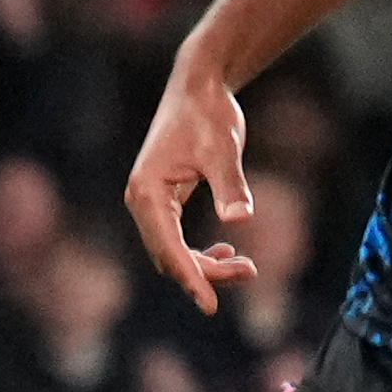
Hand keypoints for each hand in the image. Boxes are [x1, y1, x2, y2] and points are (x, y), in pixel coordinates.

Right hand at [124, 62, 257, 313]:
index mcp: (148, 193)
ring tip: (246, 268)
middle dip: (205, 273)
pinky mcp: (161, 198)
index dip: (191, 279)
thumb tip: (240, 220)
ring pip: (172, 250)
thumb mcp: (224, 149)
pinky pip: (175, 237)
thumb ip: (231, 185)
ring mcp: (149, 200)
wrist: (198, 85)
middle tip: (250, 272)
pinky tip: (227, 251)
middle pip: (168, 256)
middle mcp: (141, 200)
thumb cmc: (208, 114)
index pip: (168, 248)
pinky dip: (198, 251)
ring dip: (204, 264)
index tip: (210, 306)